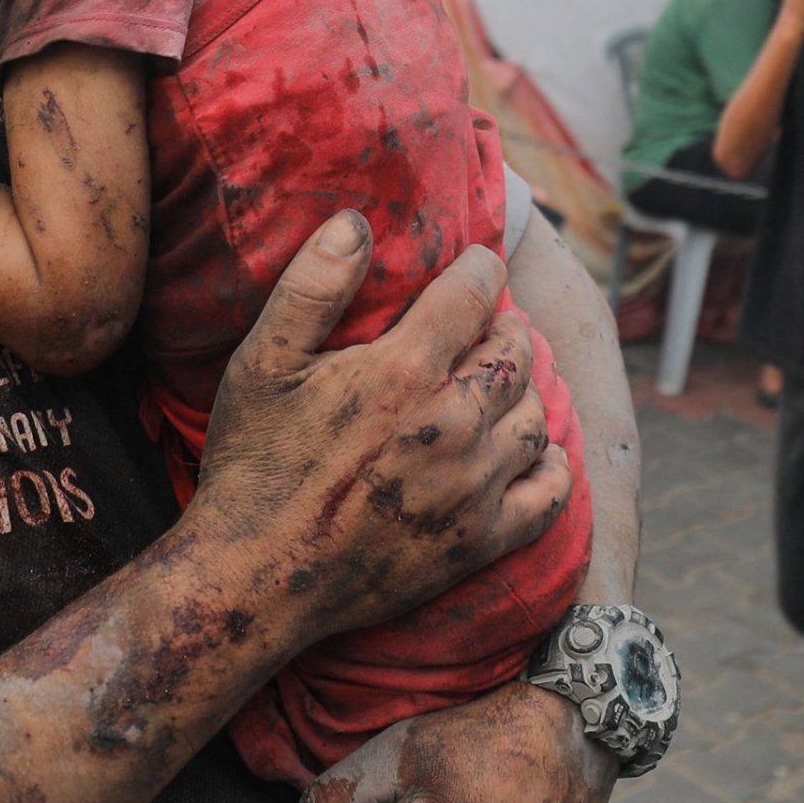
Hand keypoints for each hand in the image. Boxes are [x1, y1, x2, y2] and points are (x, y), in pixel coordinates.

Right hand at [188, 219, 569, 647]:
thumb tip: (356, 221)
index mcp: (403, 371)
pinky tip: (531, 452)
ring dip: (525, 392)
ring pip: (536, 416)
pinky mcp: (480, 541)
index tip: (478, 268)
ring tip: (502, 384)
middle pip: (514, 353)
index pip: (474, 293)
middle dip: (504, 330)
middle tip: (488, 329)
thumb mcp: (261, 363)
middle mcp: (452, 424)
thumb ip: (311, 286)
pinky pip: (547, 493)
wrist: (255, 580)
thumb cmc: (254, 465)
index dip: (481, 270)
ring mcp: (472, 487)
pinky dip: (549, 465)